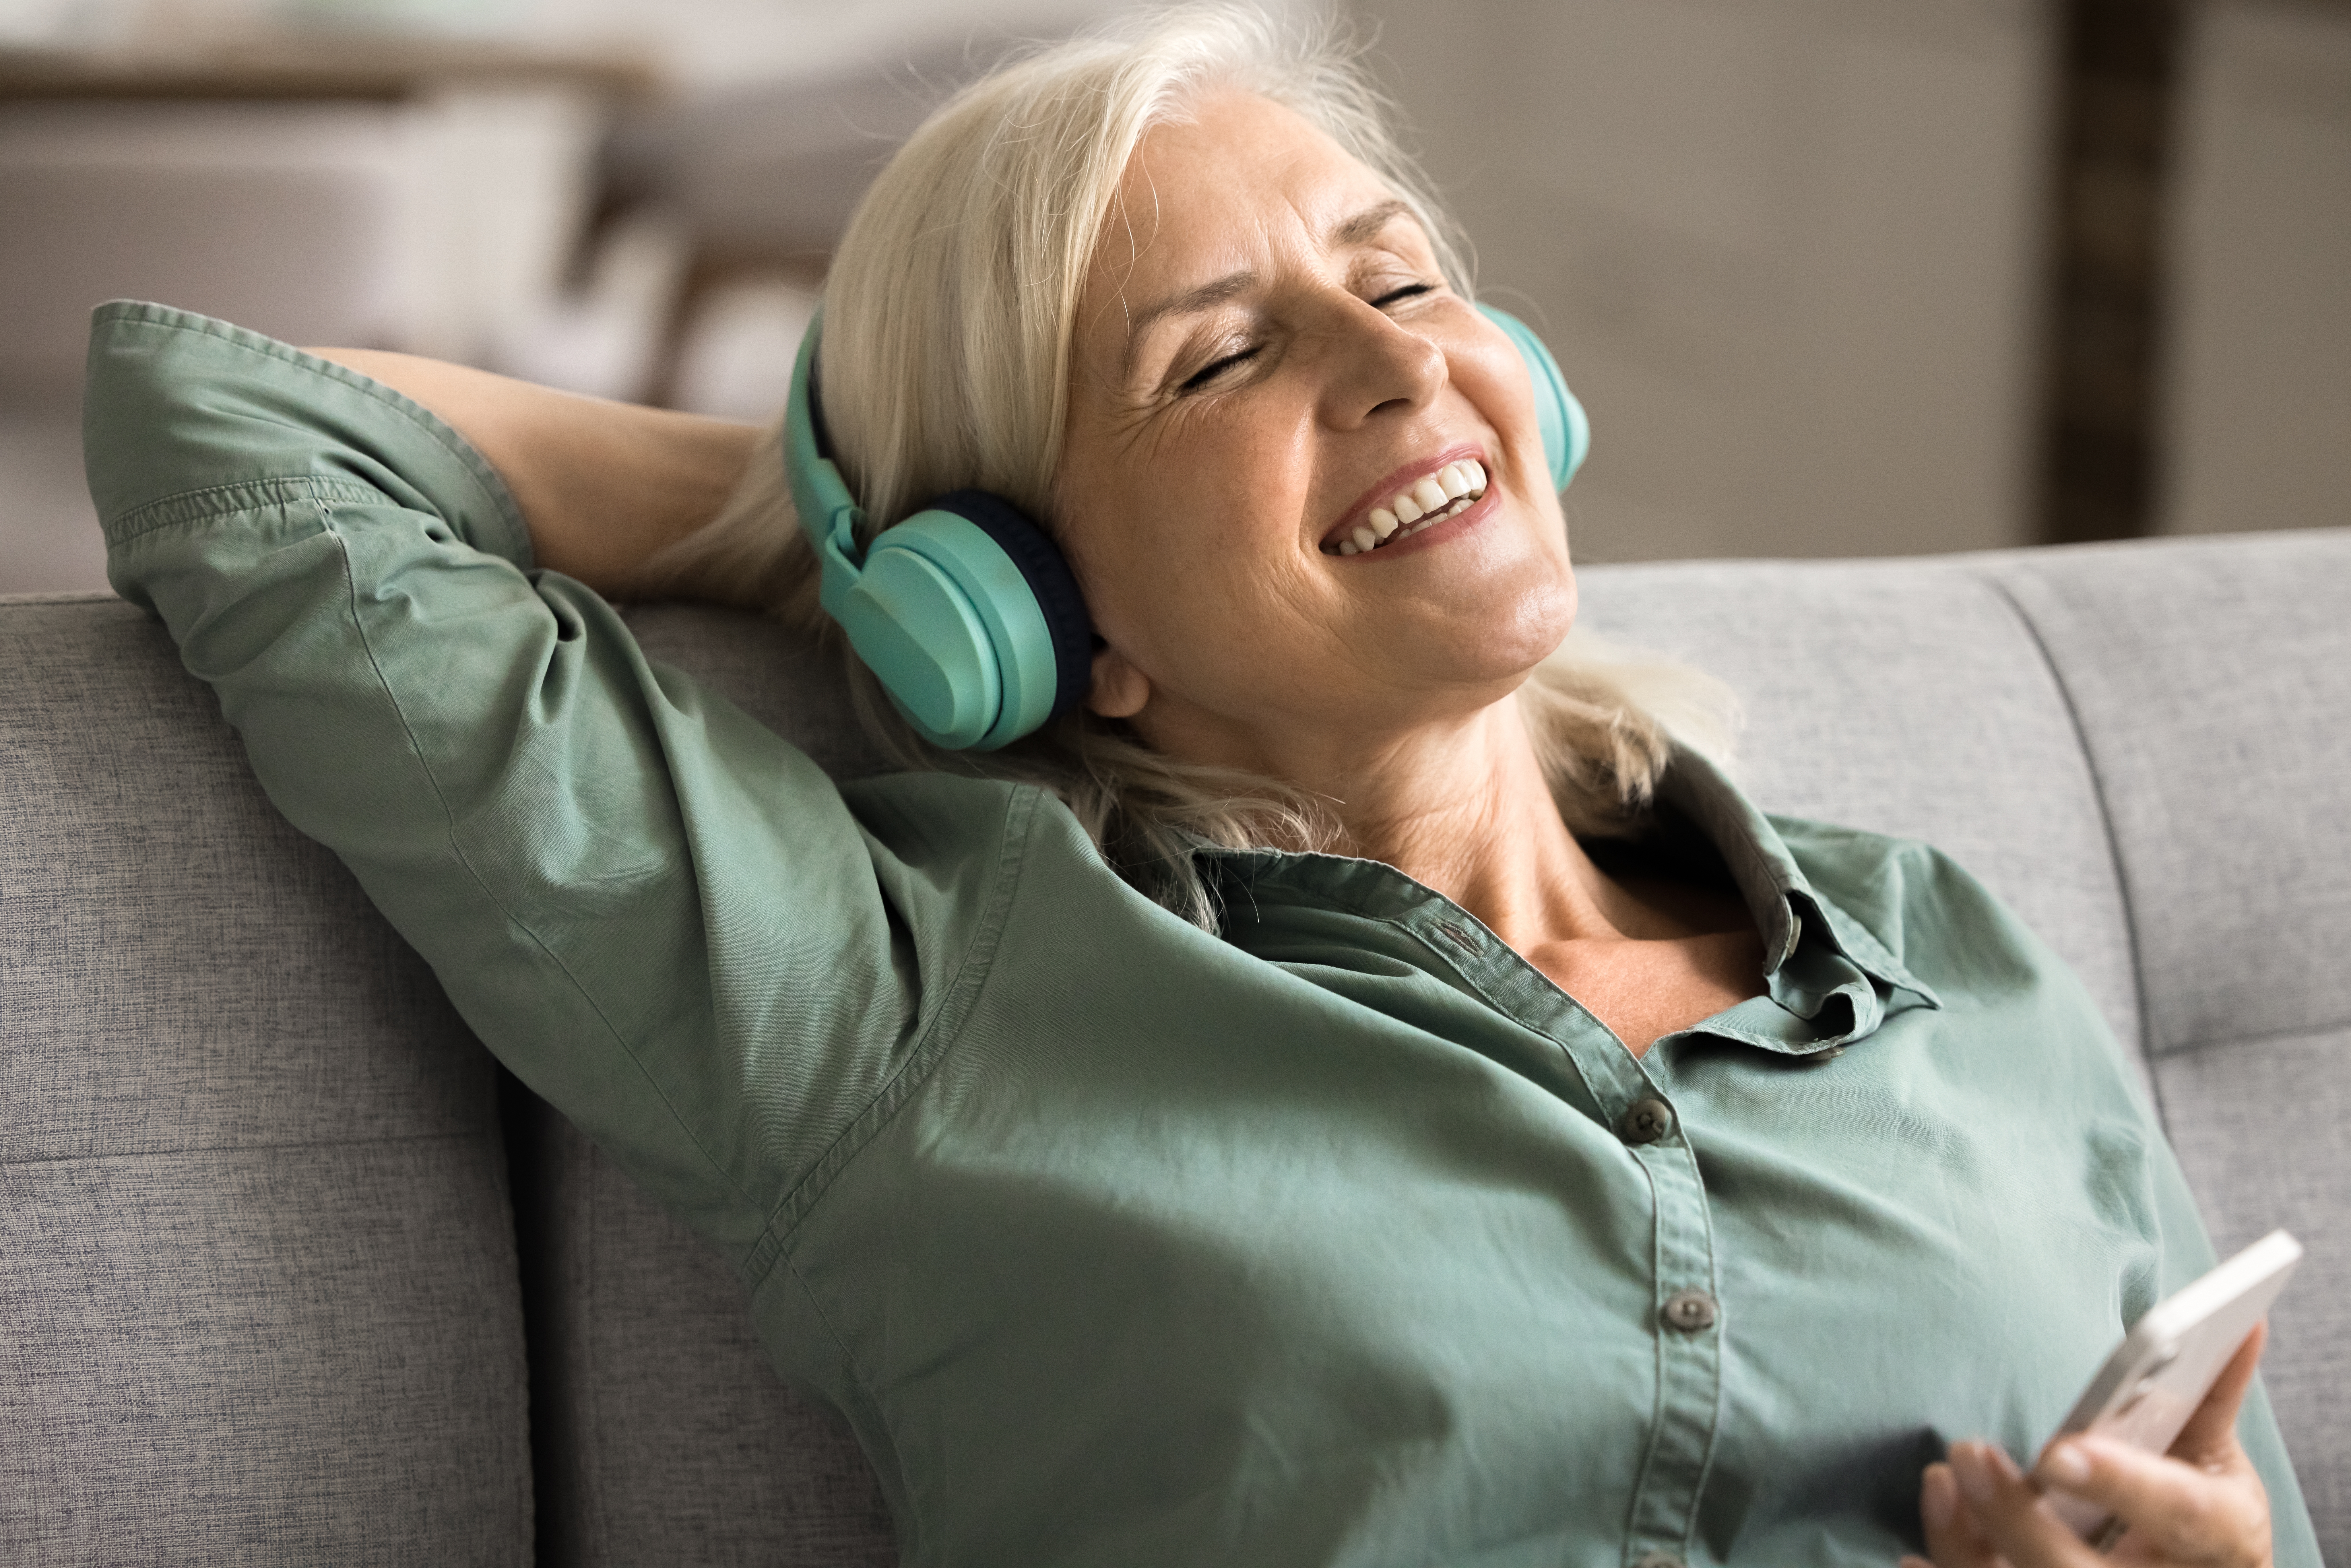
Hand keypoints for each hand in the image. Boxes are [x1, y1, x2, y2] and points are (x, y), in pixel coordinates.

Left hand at [1899, 1323, 2273, 1567]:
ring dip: (1970, 1548)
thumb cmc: (2196, 1513)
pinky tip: (1914, 1560)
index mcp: (2219, 1540)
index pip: (2175, 1513)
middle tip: (1967, 1453)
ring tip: (1941, 1483)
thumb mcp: (2212, 1461)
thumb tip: (2240, 1319)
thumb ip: (2209, 1395)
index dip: (2120, 1483)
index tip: (2056, 1451)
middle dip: (2018, 1519)